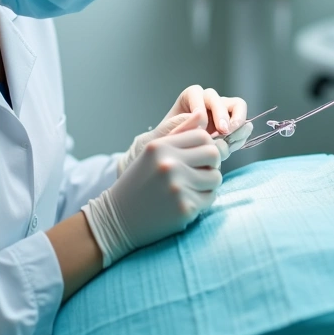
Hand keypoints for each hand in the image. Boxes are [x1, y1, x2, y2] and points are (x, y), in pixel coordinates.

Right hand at [83, 111, 221, 266]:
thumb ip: (176, 134)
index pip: (202, 136)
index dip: (205, 146)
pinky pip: (210, 198)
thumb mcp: (151, 154)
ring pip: (215, 177)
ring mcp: (177, 186)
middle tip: (200, 174)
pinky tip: (185, 203)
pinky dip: (202, 201)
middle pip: (213, 154)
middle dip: (211, 164)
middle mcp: (169, 164)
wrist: (118, 219)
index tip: (198, 158)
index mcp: (160, 147)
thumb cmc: (138, 184)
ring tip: (191, 189)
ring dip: (208, 184)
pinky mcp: (185, 207)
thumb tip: (202, 115)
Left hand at [119, 86, 247, 173]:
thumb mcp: (166, 134)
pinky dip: (242, 132)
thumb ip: (181, 125)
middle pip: (218, 99)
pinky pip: (243, 124)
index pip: (197, 94)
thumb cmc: (165, 144)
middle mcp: (207, 102)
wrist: (172, 159)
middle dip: (221, 113)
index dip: (200, 107)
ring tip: (233, 134)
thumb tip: (201, 116)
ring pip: (237, 106)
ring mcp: (222, 114)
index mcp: (189, 98)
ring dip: (237, 119)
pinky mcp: (231, 128)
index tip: (200, 124)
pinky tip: (236, 143)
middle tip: (223, 131)